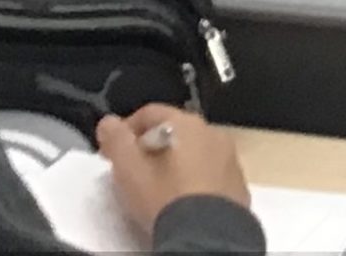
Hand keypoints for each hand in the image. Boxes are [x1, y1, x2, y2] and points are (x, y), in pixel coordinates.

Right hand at [94, 106, 248, 230]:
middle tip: (132, 170)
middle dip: (149, 146)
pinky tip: (181, 198)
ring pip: (193, 151)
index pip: (149, 113)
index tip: (111, 152)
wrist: (206, 233)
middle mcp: (213, 132)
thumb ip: (116, 141)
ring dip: (173, 162)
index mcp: (187, 123)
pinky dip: (193, 178)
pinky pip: (209, 171)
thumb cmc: (164, 196)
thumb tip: (108, 122)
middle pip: (173, 130)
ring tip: (156, 186)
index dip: (125, 130)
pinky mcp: (237, 181)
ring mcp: (229, 156)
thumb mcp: (129, 169)